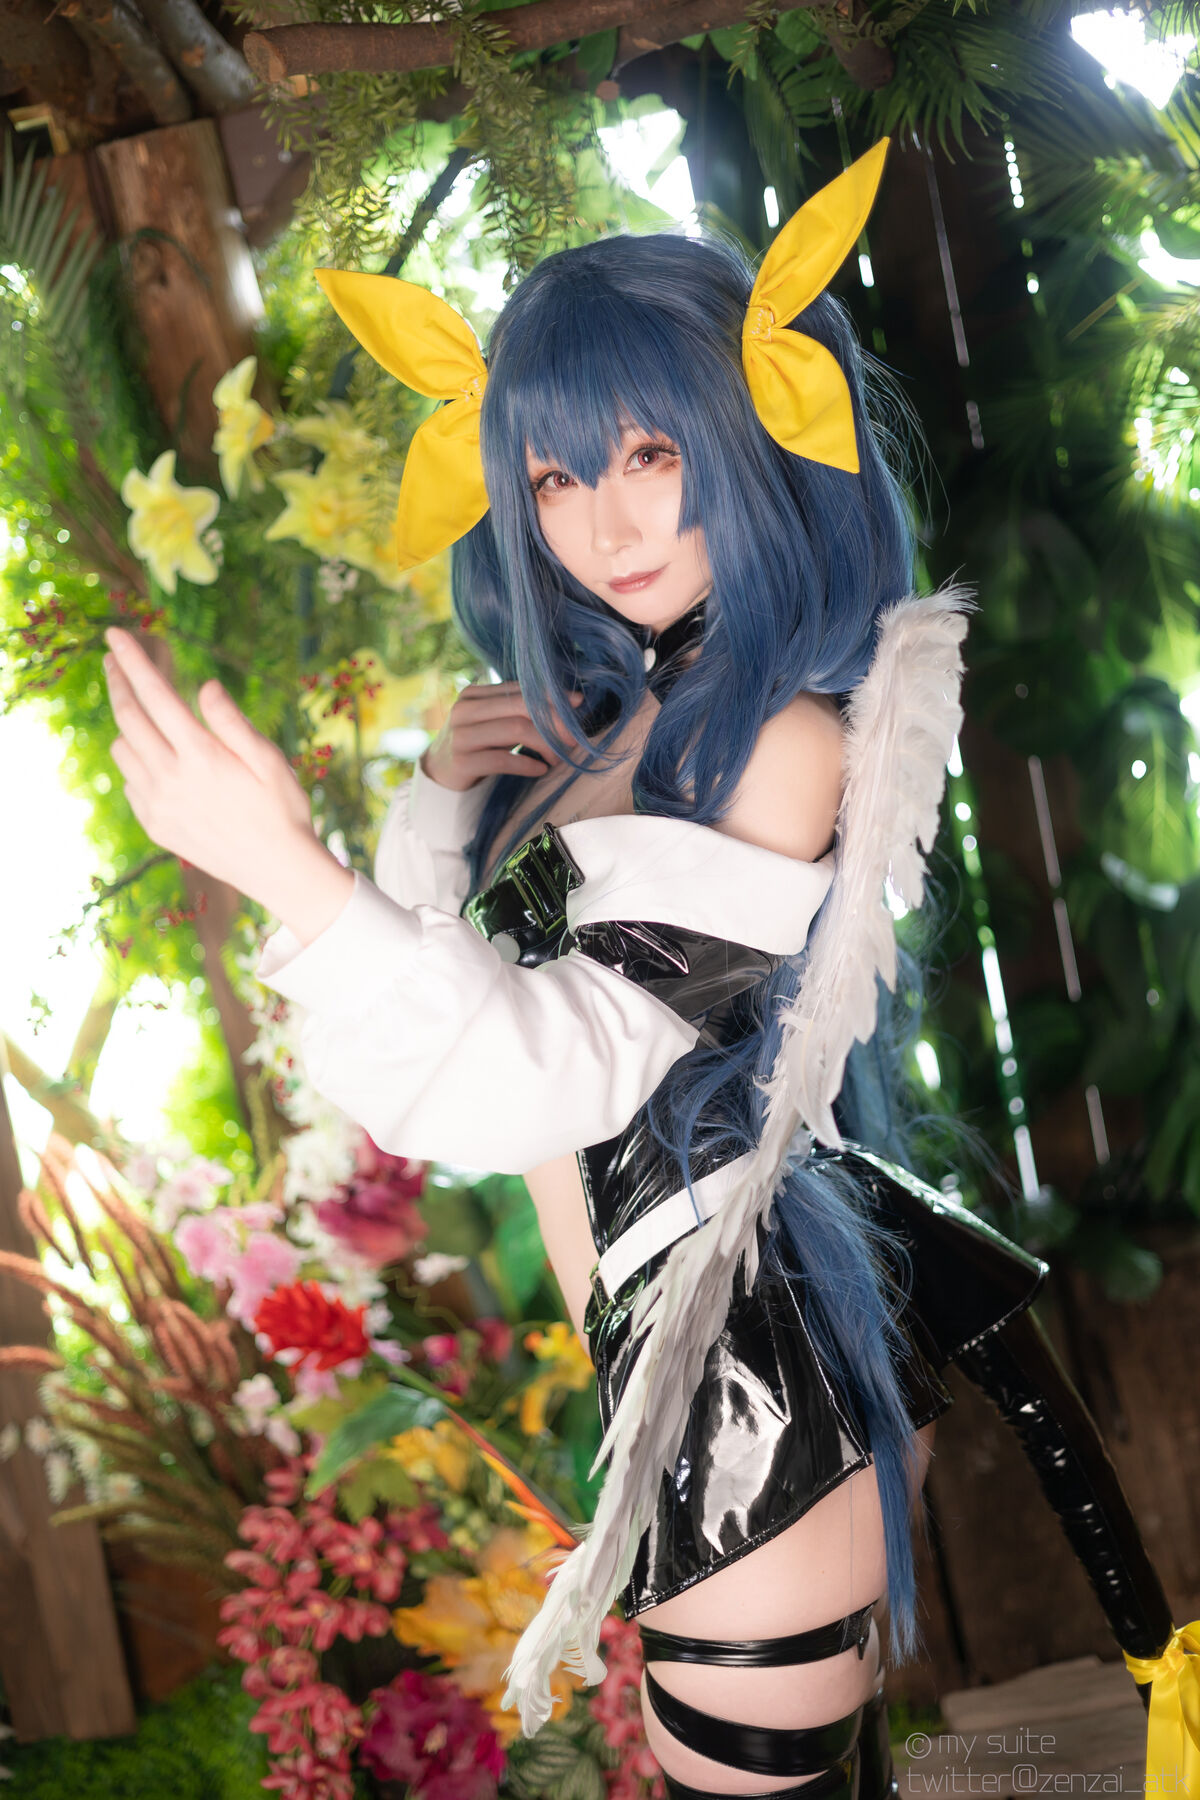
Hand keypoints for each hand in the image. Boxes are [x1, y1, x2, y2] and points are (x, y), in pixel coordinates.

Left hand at [104, 628, 353, 942]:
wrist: (279, 871)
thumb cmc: (284, 810)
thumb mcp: (270, 759)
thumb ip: (232, 721)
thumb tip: (205, 686)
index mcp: (201, 754)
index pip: (156, 695)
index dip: (133, 660)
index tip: (114, 633)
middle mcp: (171, 778)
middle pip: (128, 718)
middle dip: (117, 682)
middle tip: (112, 660)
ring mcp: (158, 805)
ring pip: (123, 751)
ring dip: (128, 727)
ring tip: (147, 718)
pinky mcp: (155, 826)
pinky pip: (131, 784)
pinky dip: (138, 765)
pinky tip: (162, 766)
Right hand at [422, 681, 583, 790]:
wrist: (439, 772)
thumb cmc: (476, 744)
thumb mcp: (491, 721)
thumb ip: (516, 709)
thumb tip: (564, 704)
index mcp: (474, 694)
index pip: (520, 690)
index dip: (551, 696)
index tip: (577, 703)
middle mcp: (465, 710)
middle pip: (520, 707)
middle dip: (552, 720)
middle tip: (573, 737)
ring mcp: (462, 735)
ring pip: (515, 730)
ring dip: (544, 745)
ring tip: (557, 758)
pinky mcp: (462, 761)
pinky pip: (503, 760)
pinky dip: (527, 764)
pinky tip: (541, 769)